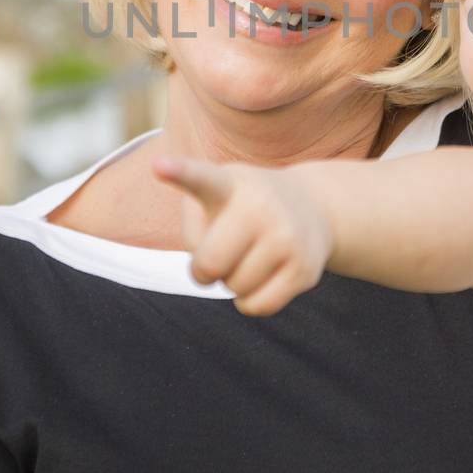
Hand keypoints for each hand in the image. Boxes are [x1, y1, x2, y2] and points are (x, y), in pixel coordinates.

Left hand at [154, 156, 331, 314]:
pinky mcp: (304, 269)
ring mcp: (287, 236)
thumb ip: (195, 231)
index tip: (159, 166)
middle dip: (203, 271)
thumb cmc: (243, 206)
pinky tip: (261, 277)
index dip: (179, 172)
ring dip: (233, 282)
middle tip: (216, 257)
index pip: (200, 178)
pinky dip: (250, 301)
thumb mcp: (215, 199)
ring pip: (235, 288)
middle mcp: (261, 205)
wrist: (313, 205)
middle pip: (209, 263)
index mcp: (228, 183)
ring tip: (250, 255)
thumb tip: (209, 270)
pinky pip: (258, 307)